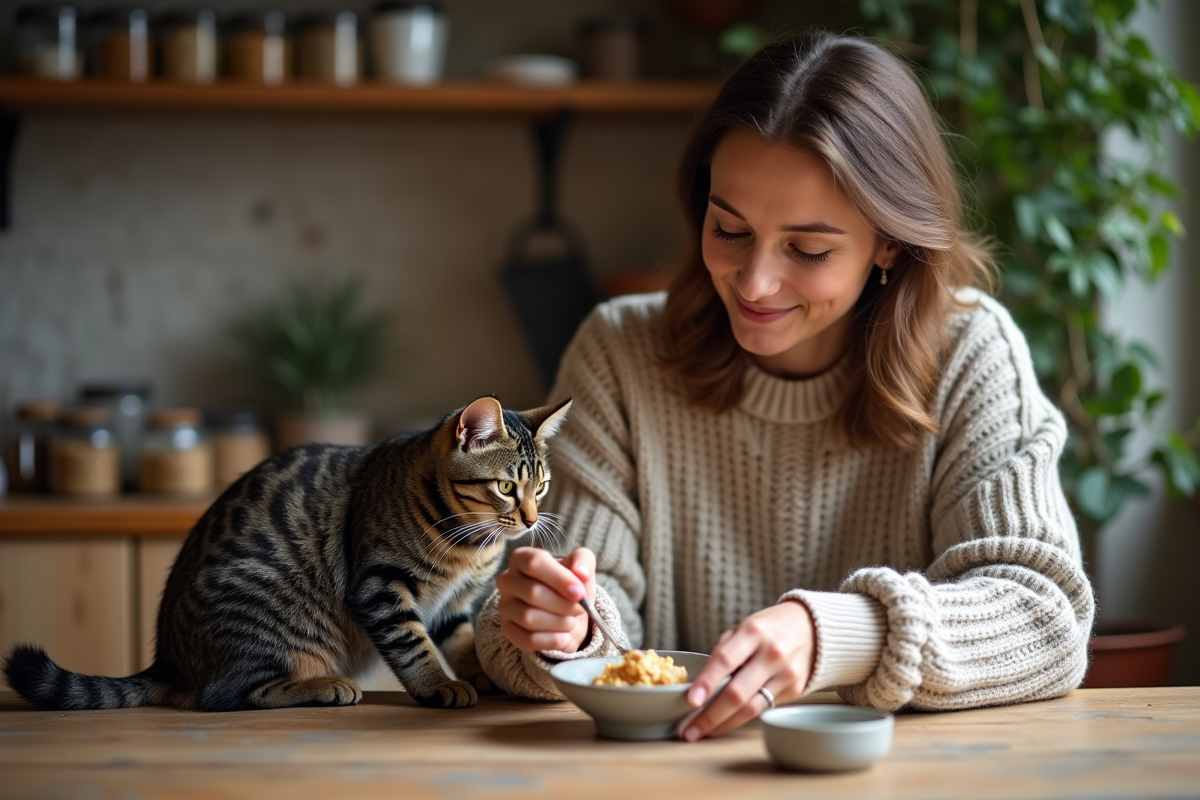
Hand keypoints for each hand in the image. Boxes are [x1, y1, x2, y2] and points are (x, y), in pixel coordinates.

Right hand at [495, 547, 595, 652]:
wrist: (566, 611)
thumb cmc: (570, 585)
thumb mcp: (581, 566)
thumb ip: (584, 561)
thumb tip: (581, 572)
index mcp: (521, 558)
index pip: (534, 563)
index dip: (560, 579)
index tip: (580, 593)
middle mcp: (507, 580)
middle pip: (533, 593)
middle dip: (563, 604)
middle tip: (580, 609)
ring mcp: (504, 606)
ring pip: (528, 618)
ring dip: (558, 623)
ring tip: (572, 621)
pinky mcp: (508, 630)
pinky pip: (526, 639)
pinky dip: (551, 641)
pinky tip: (564, 637)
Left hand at [680, 599, 815, 741]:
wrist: (814, 627)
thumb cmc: (770, 627)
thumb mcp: (745, 626)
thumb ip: (724, 650)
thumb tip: (702, 681)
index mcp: (753, 632)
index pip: (725, 660)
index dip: (706, 682)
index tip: (690, 701)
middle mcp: (772, 654)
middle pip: (737, 692)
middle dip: (710, 715)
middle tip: (689, 730)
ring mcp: (786, 674)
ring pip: (751, 708)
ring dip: (724, 724)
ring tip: (704, 732)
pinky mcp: (795, 690)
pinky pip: (763, 708)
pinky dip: (742, 718)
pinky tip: (726, 723)